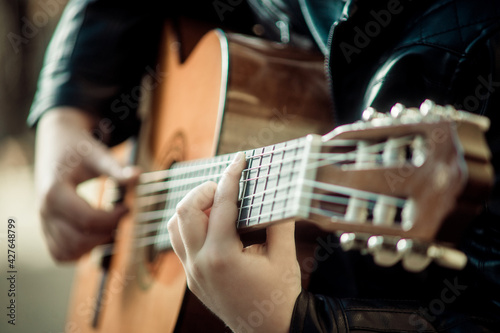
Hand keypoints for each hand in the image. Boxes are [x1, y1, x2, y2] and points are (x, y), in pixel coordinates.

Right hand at [35, 107, 139, 260]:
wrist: (57, 141)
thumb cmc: (78, 148)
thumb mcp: (98, 155)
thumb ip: (117, 169)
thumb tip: (138, 175)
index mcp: (55, 192)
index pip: (88, 220)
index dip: (113, 218)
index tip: (127, 207)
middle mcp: (45, 210)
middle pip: (78, 240)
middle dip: (105, 233)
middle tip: (120, 216)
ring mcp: (43, 221)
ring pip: (67, 252)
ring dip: (93, 245)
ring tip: (109, 226)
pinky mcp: (46, 227)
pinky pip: (59, 253)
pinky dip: (79, 251)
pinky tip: (95, 235)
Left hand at [167, 152, 301, 332]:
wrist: (269, 331)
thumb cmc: (279, 296)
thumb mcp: (283, 256)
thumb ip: (278, 221)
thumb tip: (277, 192)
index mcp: (223, 256)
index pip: (221, 204)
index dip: (231, 176)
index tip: (239, 159)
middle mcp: (200, 263)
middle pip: (185, 211)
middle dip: (204, 189)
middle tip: (226, 185)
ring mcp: (192, 272)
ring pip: (174, 226)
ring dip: (192, 207)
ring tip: (215, 202)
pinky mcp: (192, 278)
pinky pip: (179, 243)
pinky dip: (189, 225)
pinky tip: (210, 223)